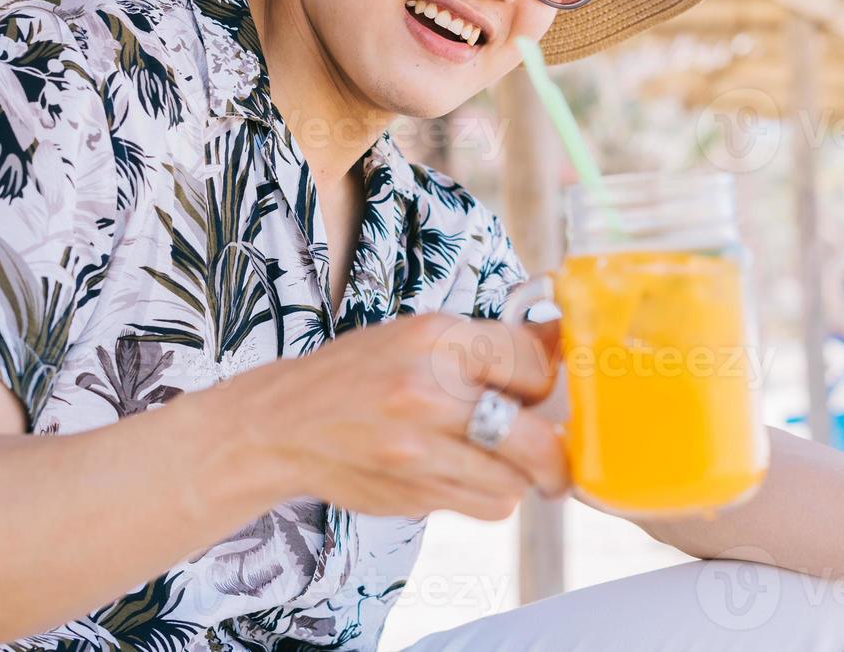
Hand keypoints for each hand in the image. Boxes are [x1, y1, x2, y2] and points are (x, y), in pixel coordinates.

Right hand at [243, 311, 568, 519]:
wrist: (285, 424)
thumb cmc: (360, 374)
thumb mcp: (419, 336)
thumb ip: (487, 346)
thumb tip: (559, 343)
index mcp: (436, 340)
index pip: (534, 365)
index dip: (545, 379)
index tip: (537, 386)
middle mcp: (429, 394)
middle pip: (538, 442)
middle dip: (556, 452)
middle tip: (553, 450)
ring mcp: (420, 451)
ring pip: (515, 483)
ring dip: (518, 475)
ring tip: (498, 458)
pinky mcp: (414, 494)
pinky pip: (485, 506)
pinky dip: (488, 494)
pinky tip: (467, 474)